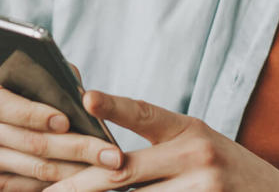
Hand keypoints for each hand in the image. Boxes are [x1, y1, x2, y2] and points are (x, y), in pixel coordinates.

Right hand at [0, 68, 124, 190]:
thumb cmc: (20, 90)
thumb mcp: (30, 73)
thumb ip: (54, 79)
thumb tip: (87, 99)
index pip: (3, 106)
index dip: (35, 114)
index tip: (66, 121)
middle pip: (31, 143)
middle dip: (77, 149)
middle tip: (113, 154)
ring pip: (36, 169)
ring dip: (76, 171)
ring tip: (109, 170)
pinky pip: (31, 186)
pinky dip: (62, 184)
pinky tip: (88, 180)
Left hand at [45, 91, 278, 191]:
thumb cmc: (230, 174)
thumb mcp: (201, 147)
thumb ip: (161, 149)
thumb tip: (106, 162)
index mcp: (190, 129)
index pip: (146, 112)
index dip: (115, 105)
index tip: (86, 97)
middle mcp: (197, 152)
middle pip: (125, 171)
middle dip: (80, 183)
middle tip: (47, 190)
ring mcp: (203, 184)